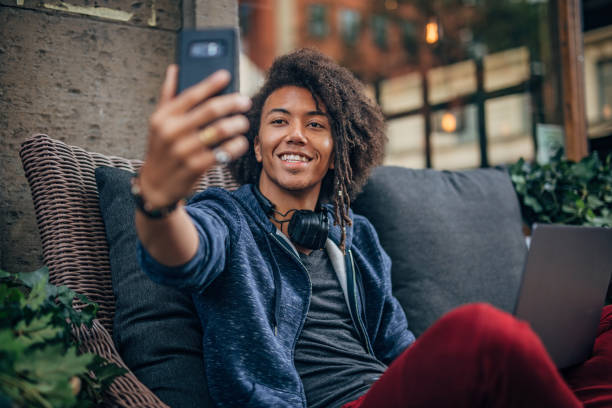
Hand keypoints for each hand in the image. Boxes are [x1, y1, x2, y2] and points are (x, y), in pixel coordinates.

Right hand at [138, 65, 250, 208]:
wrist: (156, 185)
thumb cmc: (162, 149)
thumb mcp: (158, 123)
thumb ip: (168, 95)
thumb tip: (175, 68)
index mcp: (163, 117)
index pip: (191, 95)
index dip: (210, 84)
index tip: (226, 76)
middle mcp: (172, 132)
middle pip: (210, 111)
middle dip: (232, 103)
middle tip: (245, 101)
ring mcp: (184, 150)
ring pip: (220, 131)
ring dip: (237, 125)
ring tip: (244, 123)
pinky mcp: (195, 167)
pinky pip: (222, 152)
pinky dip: (235, 146)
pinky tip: (240, 142)